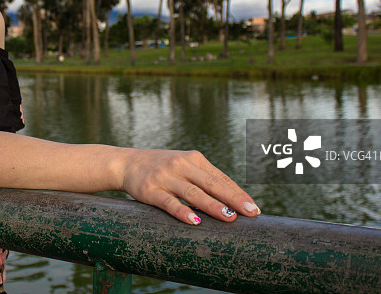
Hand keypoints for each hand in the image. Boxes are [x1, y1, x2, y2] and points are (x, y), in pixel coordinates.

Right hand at [118, 149, 259, 223]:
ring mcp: (165, 177)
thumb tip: (232, 200)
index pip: (220, 177)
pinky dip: (182, 212)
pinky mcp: (150, 190)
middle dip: (233, 199)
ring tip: (229, 217)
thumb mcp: (183, 165)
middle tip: (250, 212)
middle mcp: (181, 165)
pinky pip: (169, 202)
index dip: (238, 193)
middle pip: (211, 184)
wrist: (126, 163)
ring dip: (213, 206)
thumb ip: (203, 178)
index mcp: (193, 158)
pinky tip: (194, 221)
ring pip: (194, 193)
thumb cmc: (161, 167)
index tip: (254, 207)